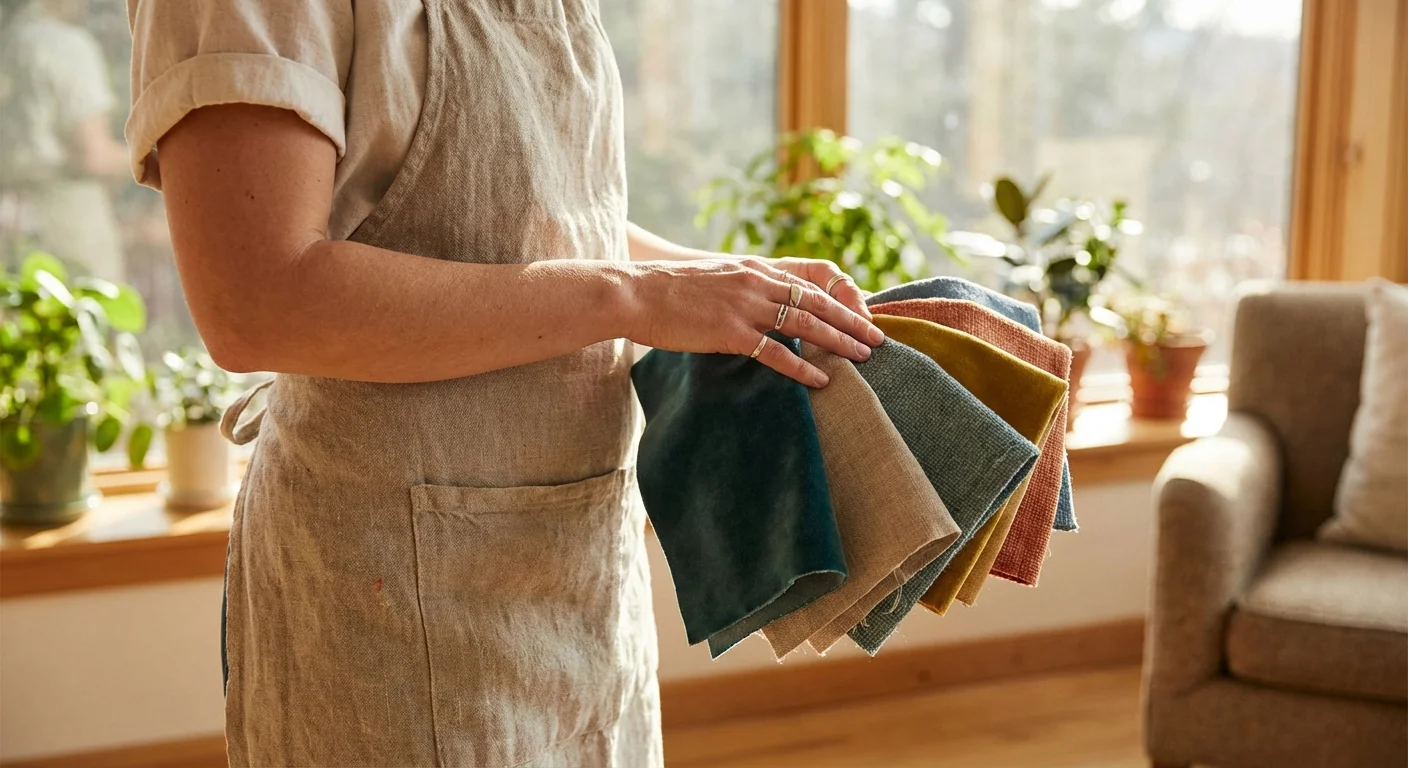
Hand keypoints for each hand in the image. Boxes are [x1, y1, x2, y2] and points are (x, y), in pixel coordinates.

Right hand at [623, 258, 884, 386]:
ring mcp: (744, 308)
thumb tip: (755, 309)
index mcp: (752, 270)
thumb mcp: (712, 280)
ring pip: (805, 325)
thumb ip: (739, 290)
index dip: (837, 303)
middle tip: (877, 338)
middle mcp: (755, 284)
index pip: (806, 286)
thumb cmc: (665, 292)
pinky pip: (775, 353)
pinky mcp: (730, 332)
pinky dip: (802, 367)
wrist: (634, 293)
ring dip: (838, 342)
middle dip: (851, 322)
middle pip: (816, 304)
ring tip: (863, 356)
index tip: (859, 317)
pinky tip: (821, 380)